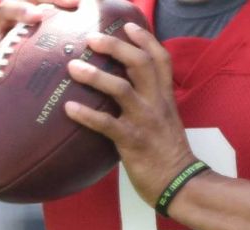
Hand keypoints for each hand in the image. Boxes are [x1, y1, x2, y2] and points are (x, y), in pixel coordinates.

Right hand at [0, 0, 80, 104]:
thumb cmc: (24, 82)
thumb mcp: (44, 66)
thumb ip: (62, 55)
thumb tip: (95, 51)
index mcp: (27, 24)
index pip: (42, 1)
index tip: (80, 2)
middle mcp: (11, 25)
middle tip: (68, 3)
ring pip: (2, 13)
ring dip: (19, 10)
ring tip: (36, 15)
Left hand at [64, 23, 197, 205]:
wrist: (180, 183)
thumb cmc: (169, 154)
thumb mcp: (167, 121)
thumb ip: (152, 103)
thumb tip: (127, 91)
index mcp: (165, 98)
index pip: (161, 60)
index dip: (145, 39)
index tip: (128, 25)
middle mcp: (156, 104)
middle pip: (140, 63)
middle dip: (115, 46)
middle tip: (91, 38)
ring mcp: (144, 121)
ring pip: (120, 88)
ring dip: (94, 75)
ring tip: (73, 67)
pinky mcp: (132, 141)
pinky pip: (106, 124)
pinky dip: (86, 115)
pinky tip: (68, 109)